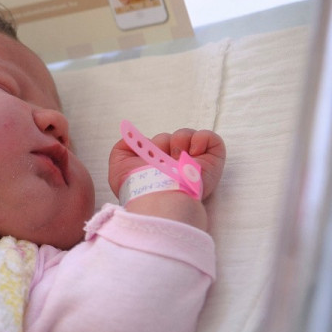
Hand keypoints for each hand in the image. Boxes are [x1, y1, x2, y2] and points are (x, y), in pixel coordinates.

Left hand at [108, 128, 225, 200]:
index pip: (155, 145)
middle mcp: (176, 165)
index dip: (150, 144)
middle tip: (161, 160)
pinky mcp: (212, 162)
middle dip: (163, 143)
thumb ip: (123, 147)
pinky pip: (211, 139)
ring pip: (188, 135)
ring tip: (176, 157)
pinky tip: (191, 152)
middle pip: (170, 138)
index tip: (145, 151)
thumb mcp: (119, 165)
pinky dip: (201, 138)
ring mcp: (194, 163)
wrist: (158, 195)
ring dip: (179, 140)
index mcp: (157, 167)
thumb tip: (134, 136)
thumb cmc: (137, 185)